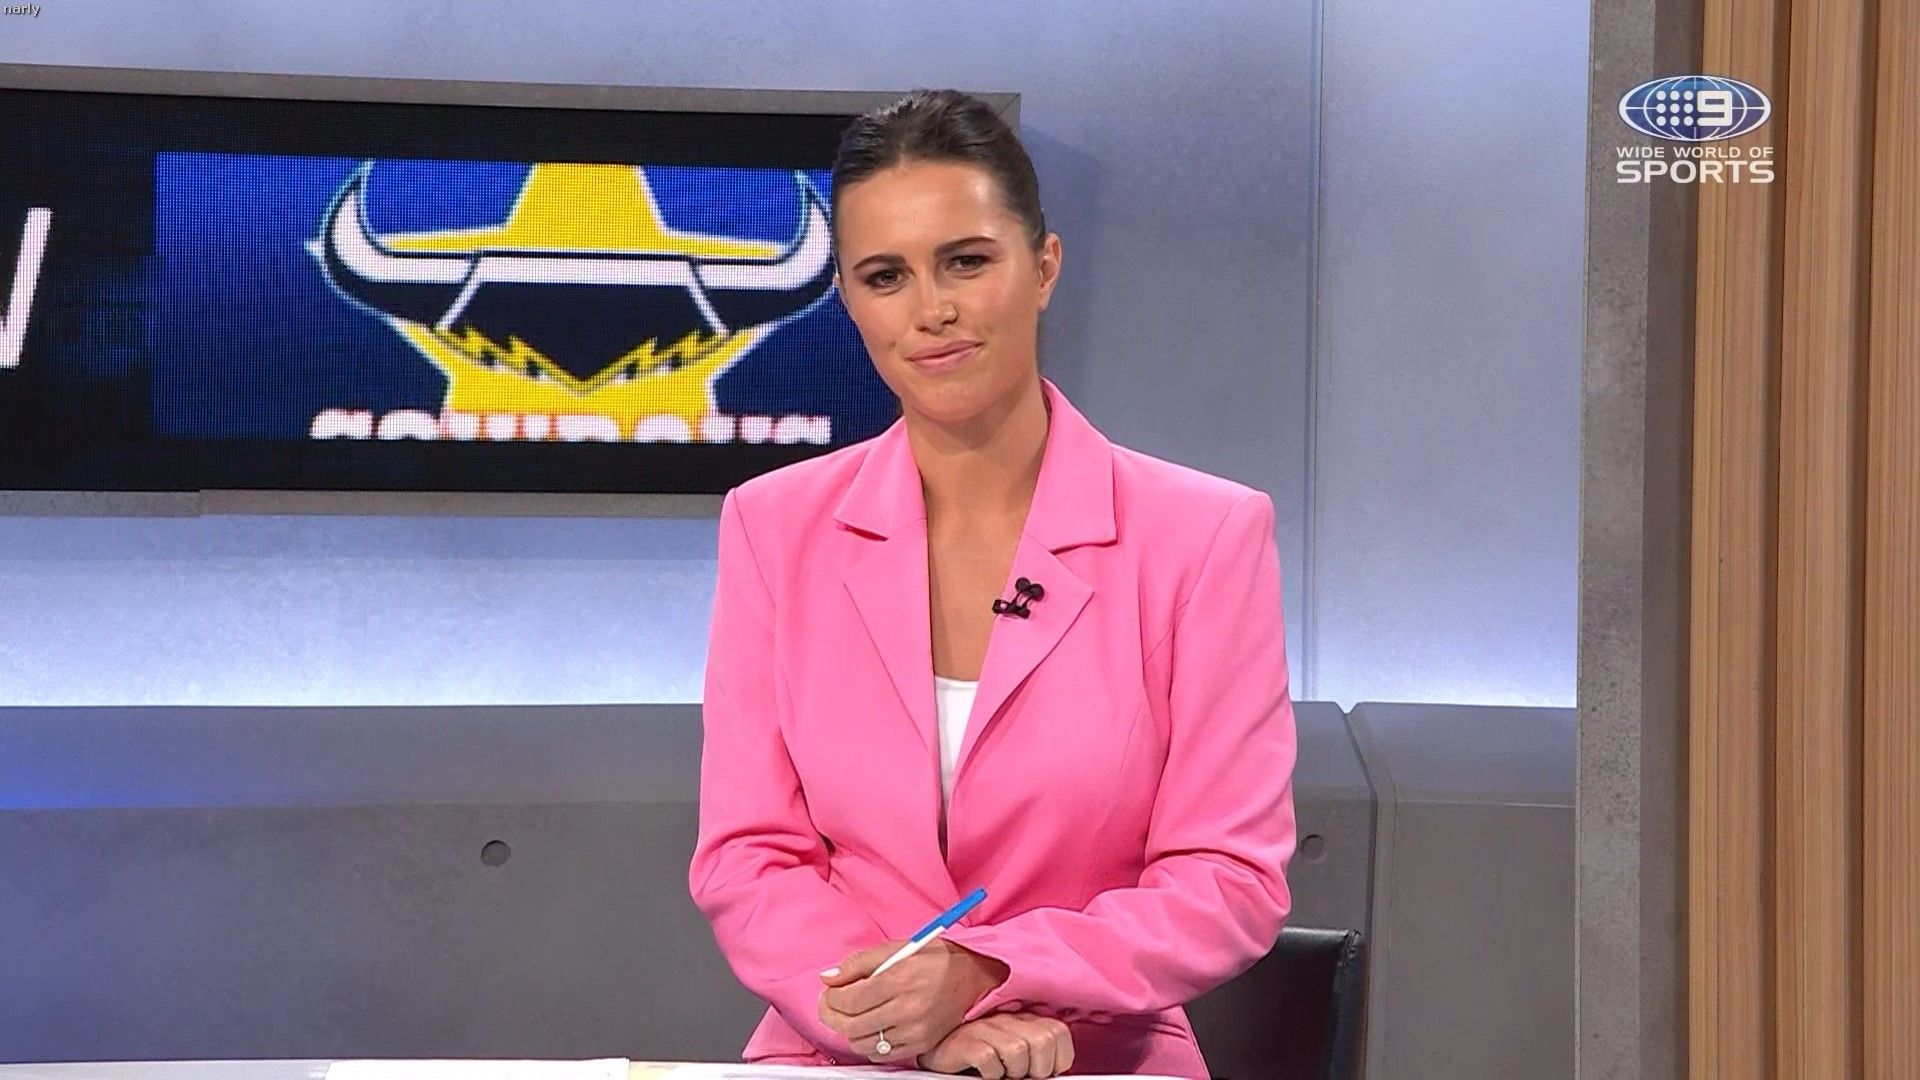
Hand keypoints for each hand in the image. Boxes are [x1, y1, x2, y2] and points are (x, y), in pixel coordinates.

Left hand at [817, 937, 1010, 1061]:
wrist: (976, 977)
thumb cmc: (938, 958)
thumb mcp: (898, 948)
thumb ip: (859, 963)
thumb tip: (829, 977)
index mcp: (899, 980)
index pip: (848, 1000)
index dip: (830, 998)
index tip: (829, 992)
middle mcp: (907, 1009)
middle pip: (850, 1026)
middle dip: (832, 1016)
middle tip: (831, 1006)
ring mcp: (915, 1031)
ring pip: (863, 1044)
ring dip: (850, 1031)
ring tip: (853, 1015)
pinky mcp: (922, 1044)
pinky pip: (883, 1055)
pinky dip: (871, 1044)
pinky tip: (873, 1027)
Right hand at [916, 1012, 1075, 1078]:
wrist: (938, 1050)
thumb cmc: (978, 1053)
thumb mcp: (1012, 1050)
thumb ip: (1034, 1053)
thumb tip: (1053, 1073)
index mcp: (1023, 1018)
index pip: (1059, 1032)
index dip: (1059, 1059)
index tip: (1046, 1072)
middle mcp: (1006, 1018)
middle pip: (1044, 1040)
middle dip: (1039, 1068)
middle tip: (1023, 1075)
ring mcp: (984, 1028)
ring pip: (1018, 1051)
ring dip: (1014, 1072)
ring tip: (1002, 1073)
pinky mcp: (965, 1042)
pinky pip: (988, 1059)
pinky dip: (991, 1073)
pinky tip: (984, 1072)